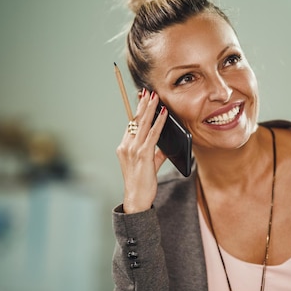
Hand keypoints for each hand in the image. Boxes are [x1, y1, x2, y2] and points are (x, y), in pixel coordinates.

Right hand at [116, 90, 167, 212]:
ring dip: (150, 109)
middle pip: (135, 121)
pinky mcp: (143, 155)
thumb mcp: (148, 165)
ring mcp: (133, 150)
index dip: (137, 111)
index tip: (142, 99)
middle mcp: (126, 146)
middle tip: (148, 91)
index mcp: (124, 148)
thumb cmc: (141, 184)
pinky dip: (159, 123)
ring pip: (142, 124)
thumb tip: (166, 146)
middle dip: (143, 105)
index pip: (131, 125)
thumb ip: (156, 154)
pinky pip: (153, 135)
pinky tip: (164, 114)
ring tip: (155, 97)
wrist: (136, 199)